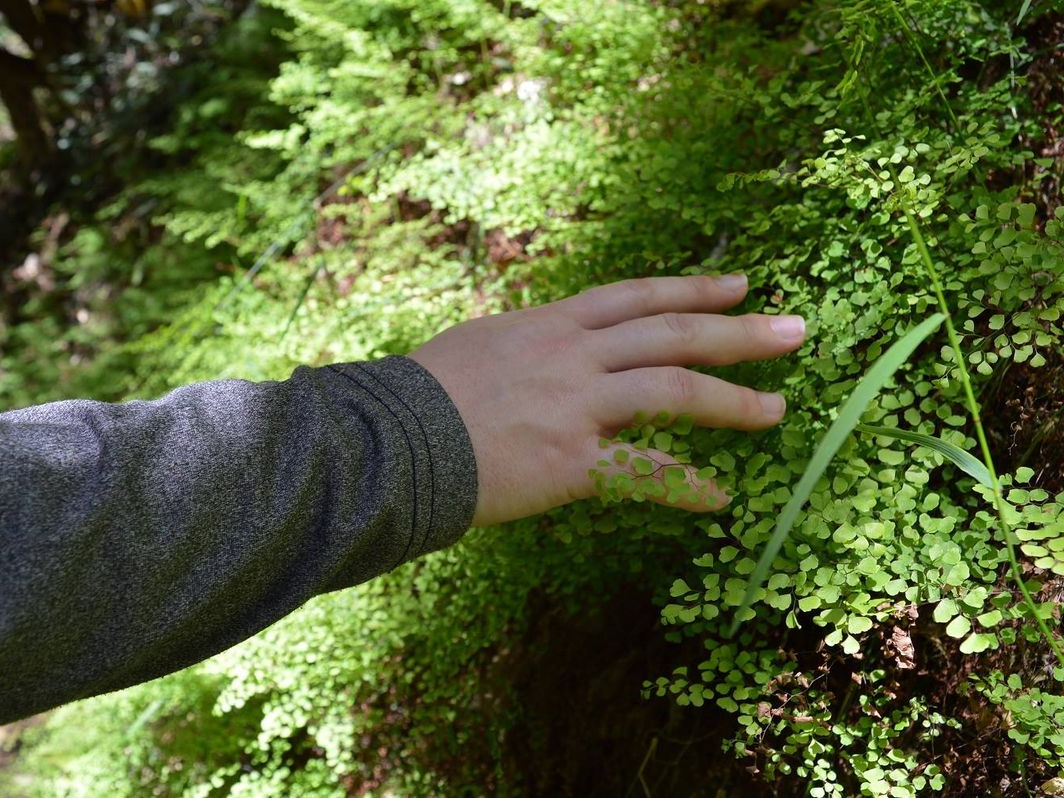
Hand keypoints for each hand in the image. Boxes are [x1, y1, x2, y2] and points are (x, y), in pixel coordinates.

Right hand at [409, 274, 806, 526]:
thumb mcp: (483, 342)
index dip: (694, 289)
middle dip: (740, 331)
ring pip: (674, 389)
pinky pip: (645, 471)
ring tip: (777, 410)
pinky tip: (720, 499)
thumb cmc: (424, 393)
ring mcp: (577, 406)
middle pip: (673, 333)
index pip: (638, 296)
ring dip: (733, 401)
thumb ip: (532, 340)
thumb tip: (557, 339)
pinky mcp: (572, 462)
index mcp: (552, 323)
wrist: (391, 440)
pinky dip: (687, 486)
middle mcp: (574, 355)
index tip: (740, 286)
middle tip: (795, 331)